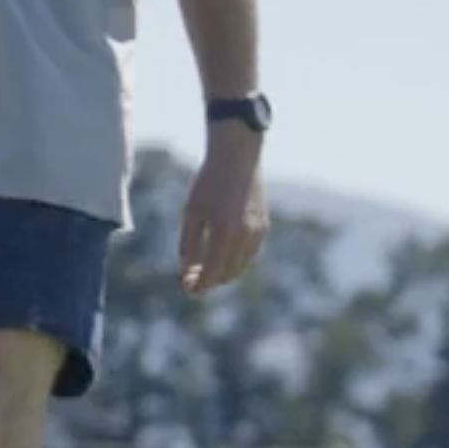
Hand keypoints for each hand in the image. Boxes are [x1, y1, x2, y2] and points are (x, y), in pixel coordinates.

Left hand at [176, 139, 271, 293]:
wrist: (237, 158)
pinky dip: (236, 262)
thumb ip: (189, 245)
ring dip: (223, 274)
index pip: (212, 273)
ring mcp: (257, 233)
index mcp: (224, 233)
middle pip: (227, 274)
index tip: (187, 289)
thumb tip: (185, 272)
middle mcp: (244, 237)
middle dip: (210, 281)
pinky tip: (222, 256)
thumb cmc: (208, 183)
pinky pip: (250, 255)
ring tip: (205, 270)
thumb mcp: (191, 212)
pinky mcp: (263, 227)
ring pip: (241, 267)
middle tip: (192, 280)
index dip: (199, 286)